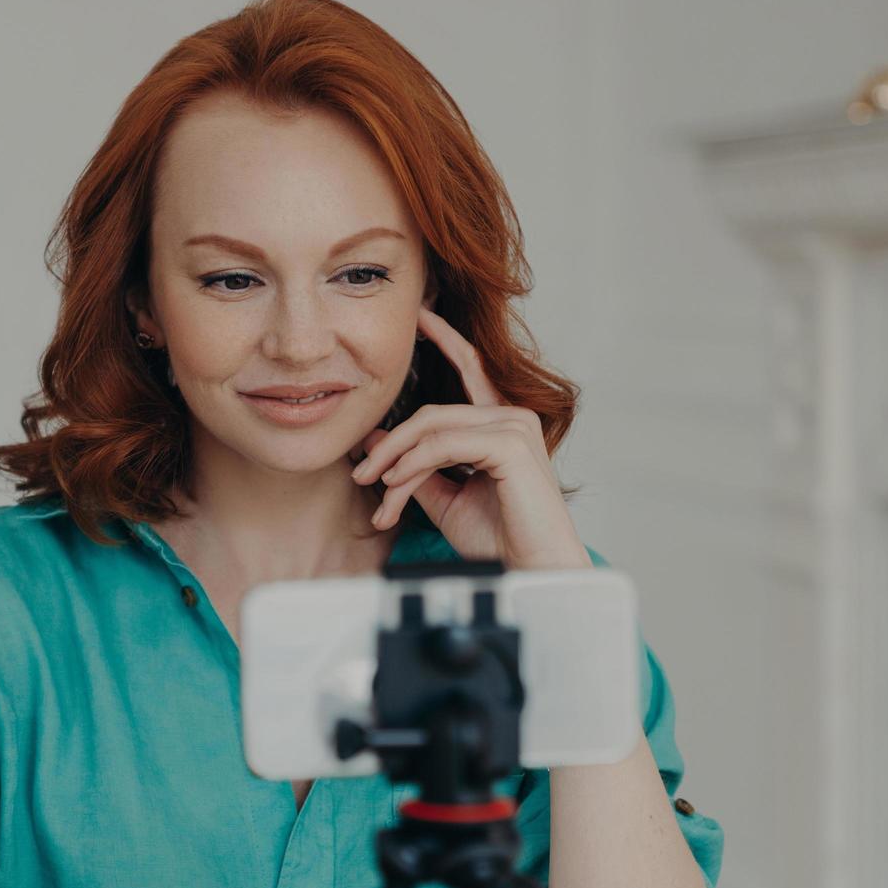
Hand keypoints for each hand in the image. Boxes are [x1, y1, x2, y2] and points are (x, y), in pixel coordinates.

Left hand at [349, 307, 590, 570]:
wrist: (527, 573)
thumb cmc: (496, 539)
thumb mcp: (444, 498)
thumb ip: (415, 467)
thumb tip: (377, 440)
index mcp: (501, 424)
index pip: (470, 370)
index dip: (446, 339)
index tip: (421, 315)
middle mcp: (512, 417)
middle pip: (432, 414)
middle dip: (390, 444)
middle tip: (360, 474)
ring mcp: (515, 427)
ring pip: (432, 429)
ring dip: (396, 461)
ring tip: (378, 492)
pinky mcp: (511, 444)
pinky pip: (443, 444)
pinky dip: (413, 464)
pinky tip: (396, 485)